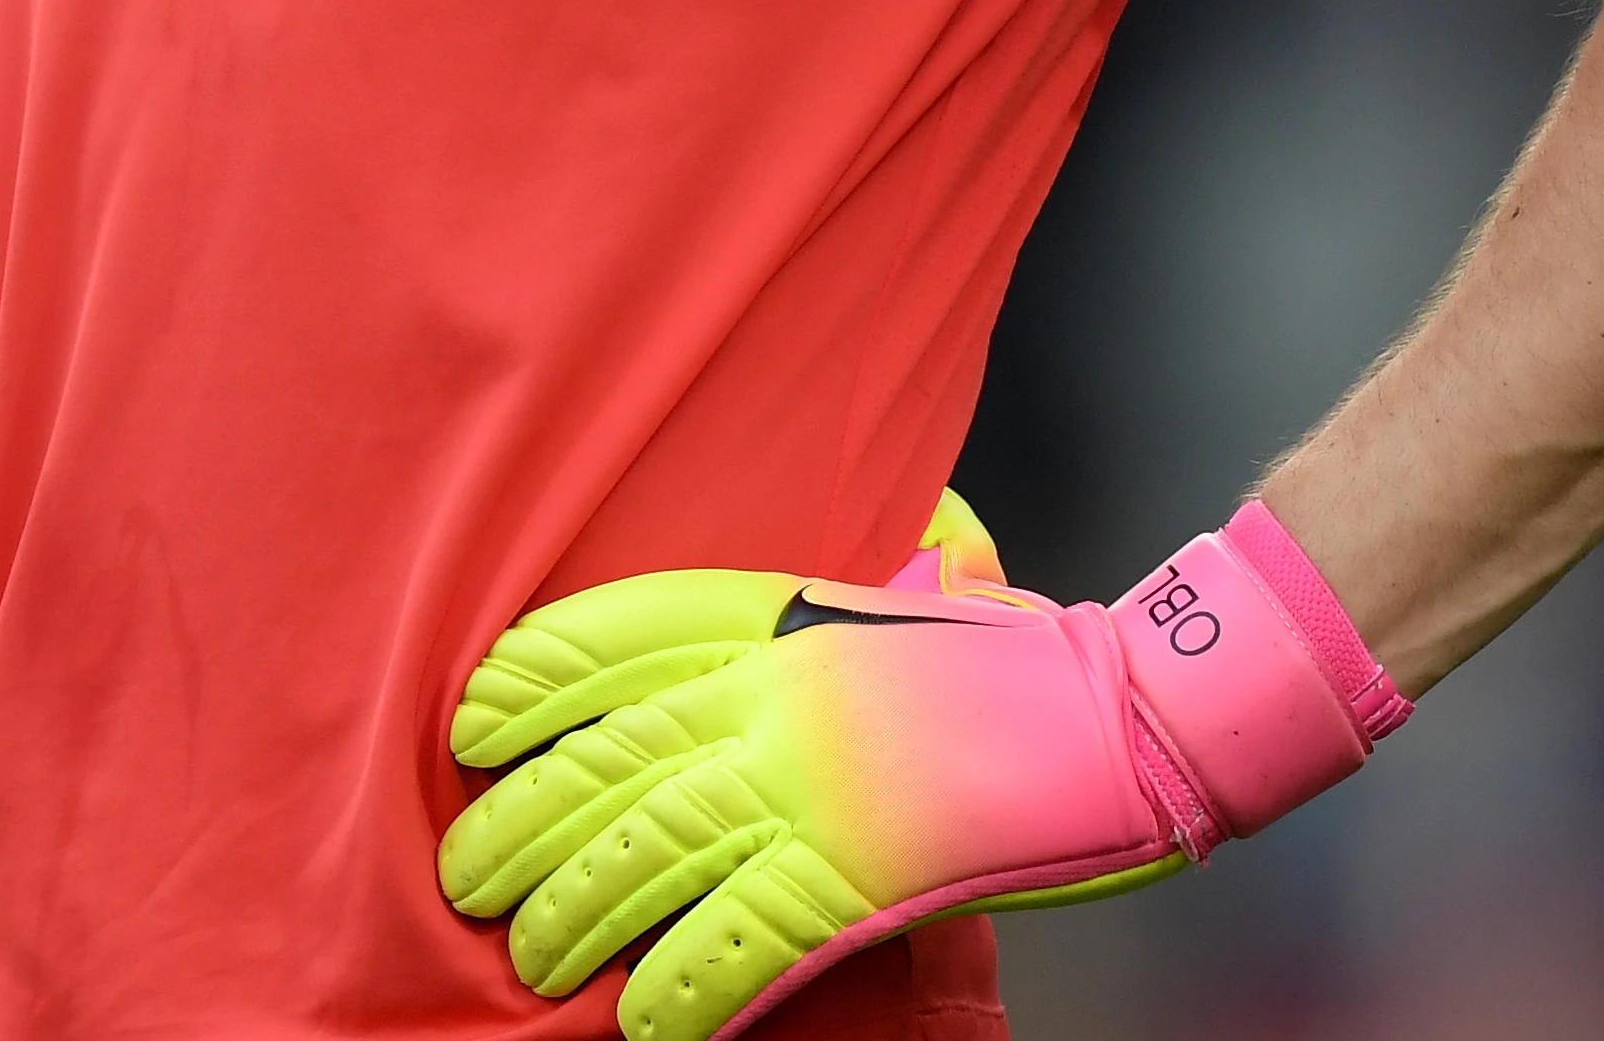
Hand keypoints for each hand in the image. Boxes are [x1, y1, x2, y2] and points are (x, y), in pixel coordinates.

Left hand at [439, 495, 1404, 1040]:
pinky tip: (642, 1025)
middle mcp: (778, 698)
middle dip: (521, 824)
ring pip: (646, 854)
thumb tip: (759, 640)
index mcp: (784, 622)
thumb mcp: (902, 604)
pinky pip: (737, 944)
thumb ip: (817, 616)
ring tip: (532, 957)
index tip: (472, 720)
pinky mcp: (858, 874)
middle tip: (468, 875)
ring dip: (577, 915)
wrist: (1135, 713)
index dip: (531, 680)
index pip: (618, 634)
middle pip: (605, 760)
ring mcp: (813, 786)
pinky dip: (680, 992)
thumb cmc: (1027, 662)